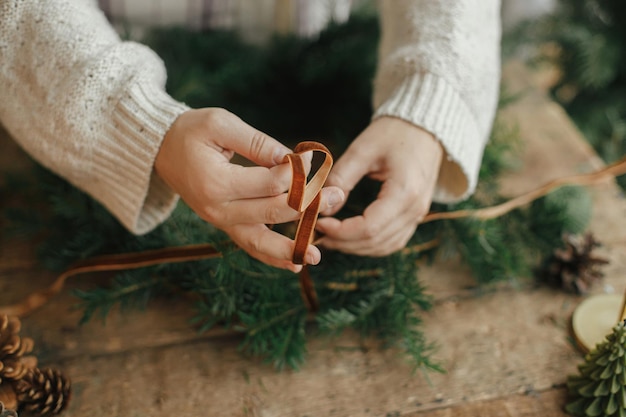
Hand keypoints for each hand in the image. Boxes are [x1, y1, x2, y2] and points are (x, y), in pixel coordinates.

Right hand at [155, 108, 344, 271]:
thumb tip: (290, 159)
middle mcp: (218, 209)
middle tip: (337, 196)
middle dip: (308, 204)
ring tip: (316, 254)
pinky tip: (294, 263)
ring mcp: (221, 221)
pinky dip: (271, 256)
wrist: (162, 150)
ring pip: (260, 240)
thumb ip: (256, 142)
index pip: (268, 183)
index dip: (295, 171)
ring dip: (291, 246)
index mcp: (216, 182)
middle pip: (271, 212)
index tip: (311, 157)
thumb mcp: (220, 124)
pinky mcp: (225, 225)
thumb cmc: (191, 132)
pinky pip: (250, 245)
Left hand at [316, 117, 442, 255]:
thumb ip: (341, 178)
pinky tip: (350, 237)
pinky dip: (371, 244)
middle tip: (318, 234)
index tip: (319, 223)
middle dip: (344, 242)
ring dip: (356, 247)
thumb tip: (323, 208)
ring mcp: (418, 214)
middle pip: (376, 241)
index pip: (370, 227)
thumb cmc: (393, 133)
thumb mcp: (362, 150)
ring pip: (385, 246)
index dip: (341, 231)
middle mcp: (415, 208)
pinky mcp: (415, 215)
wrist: (423, 127)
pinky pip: (393, 240)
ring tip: (330, 237)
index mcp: (404, 191)